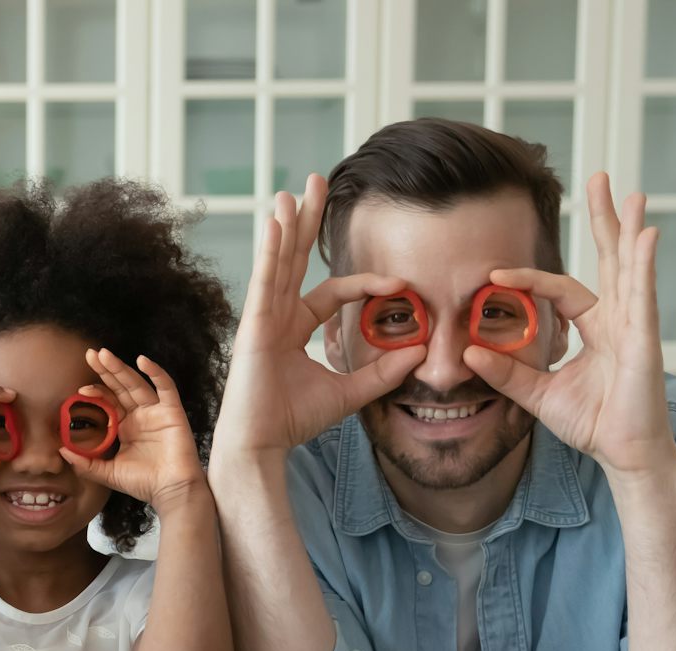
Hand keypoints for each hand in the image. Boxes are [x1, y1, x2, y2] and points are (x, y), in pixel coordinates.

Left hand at [64, 348, 207, 507]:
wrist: (171, 492)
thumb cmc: (143, 483)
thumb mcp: (108, 473)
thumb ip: (85, 464)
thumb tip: (60, 451)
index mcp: (125, 426)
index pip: (108, 401)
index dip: (96, 391)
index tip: (79, 389)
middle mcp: (140, 415)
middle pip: (120, 386)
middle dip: (105, 370)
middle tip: (90, 353)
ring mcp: (156, 411)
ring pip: (137, 383)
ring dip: (121, 368)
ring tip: (104, 354)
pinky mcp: (173, 411)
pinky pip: (165, 387)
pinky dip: (155, 372)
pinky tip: (142, 360)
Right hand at [214, 174, 423, 456]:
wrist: (262, 443)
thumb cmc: (294, 421)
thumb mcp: (350, 392)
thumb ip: (382, 372)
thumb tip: (421, 352)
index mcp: (294, 328)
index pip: (334, 291)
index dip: (368, 283)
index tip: (401, 281)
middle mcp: (276, 316)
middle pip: (295, 259)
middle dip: (306, 221)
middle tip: (317, 182)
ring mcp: (262, 317)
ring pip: (279, 262)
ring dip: (287, 224)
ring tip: (293, 190)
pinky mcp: (253, 324)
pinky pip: (265, 279)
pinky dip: (269, 249)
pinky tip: (275, 221)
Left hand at [463, 173, 674, 475]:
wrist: (622, 453)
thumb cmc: (592, 422)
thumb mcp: (537, 394)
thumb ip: (506, 373)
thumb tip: (466, 354)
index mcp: (596, 327)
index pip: (558, 290)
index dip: (526, 280)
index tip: (493, 275)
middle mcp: (619, 318)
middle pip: (608, 259)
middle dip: (603, 219)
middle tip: (598, 178)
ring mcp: (636, 325)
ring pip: (630, 267)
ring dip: (629, 229)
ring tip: (631, 193)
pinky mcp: (646, 340)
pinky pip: (644, 296)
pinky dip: (644, 265)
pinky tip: (646, 236)